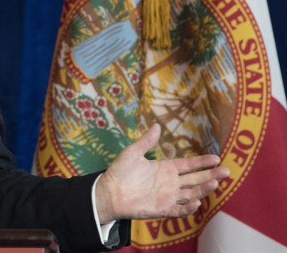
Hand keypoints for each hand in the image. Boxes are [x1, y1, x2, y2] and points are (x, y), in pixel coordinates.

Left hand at [94, 123, 229, 223]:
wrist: (108, 191)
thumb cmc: (119, 172)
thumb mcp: (132, 153)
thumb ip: (146, 141)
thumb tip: (157, 125)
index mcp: (166, 169)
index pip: (189, 165)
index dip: (202, 162)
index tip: (217, 158)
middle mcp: (170, 183)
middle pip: (195, 179)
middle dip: (211, 175)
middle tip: (227, 171)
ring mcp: (168, 197)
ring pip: (191, 194)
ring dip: (203, 189)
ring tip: (216, 182)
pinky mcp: (162, 209)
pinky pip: (179, 210)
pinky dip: (188, 207)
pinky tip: (197, 202)